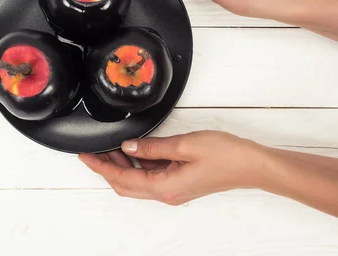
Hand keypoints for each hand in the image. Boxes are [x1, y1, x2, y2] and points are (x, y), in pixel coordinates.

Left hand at [78, 131, 265, 204]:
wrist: (252, 165)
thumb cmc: (226, 156)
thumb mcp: (185, 144)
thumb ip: (153, 146)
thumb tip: (129, 146)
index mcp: (164, 186)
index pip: (122, 179)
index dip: (101, 167)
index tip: (86, 157)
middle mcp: (166, 193)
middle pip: (126, 184)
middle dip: (107, 168)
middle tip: (94, 151)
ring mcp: (173, 189)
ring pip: (138, 180)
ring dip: (123, 165)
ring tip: (112, 147)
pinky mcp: (179, 183)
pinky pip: (151, 176)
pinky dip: (139, 164)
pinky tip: (136, 150)